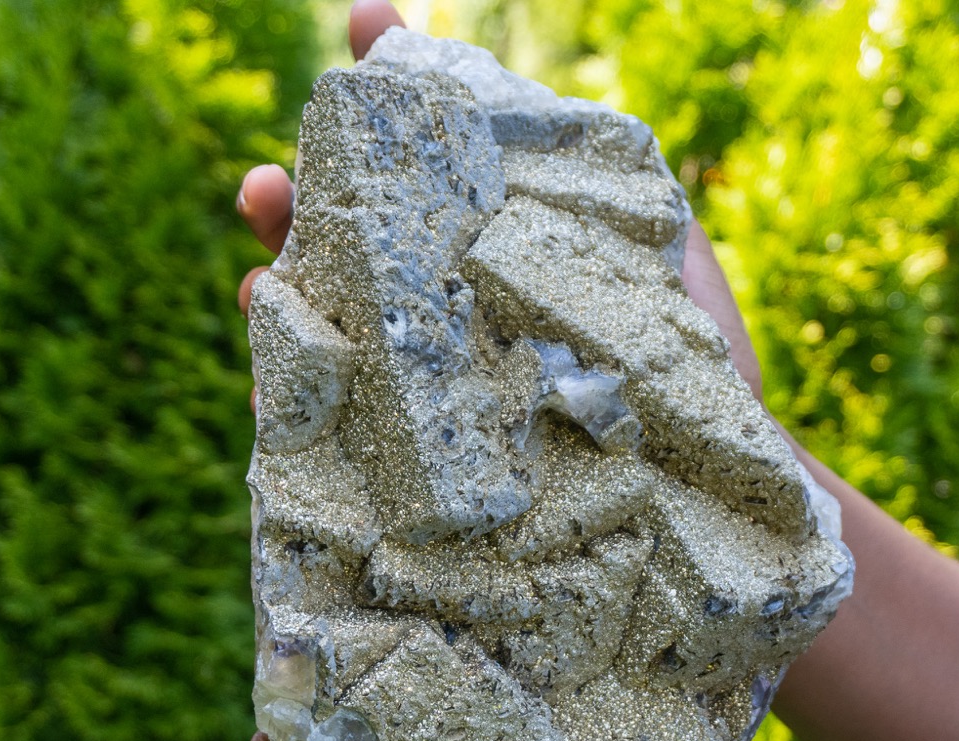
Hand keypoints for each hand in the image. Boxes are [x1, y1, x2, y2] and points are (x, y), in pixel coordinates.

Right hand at [235, 0, 763, 404]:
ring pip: (334, 320)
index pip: (436, 158)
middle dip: (303, 201)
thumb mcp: (665, 260)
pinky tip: (269, 374)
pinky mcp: (422, 445)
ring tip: (259, 270)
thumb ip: (620, 194)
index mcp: (498, 245)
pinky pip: (343, 416)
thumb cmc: (687, 368)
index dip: (398, 86)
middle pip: (360, 241)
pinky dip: (299, 394)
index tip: (366, 22)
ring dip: (282, 286)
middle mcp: (453, 300)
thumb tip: (572, 119)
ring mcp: (431, 372)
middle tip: (265, 183)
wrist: (700, 476)